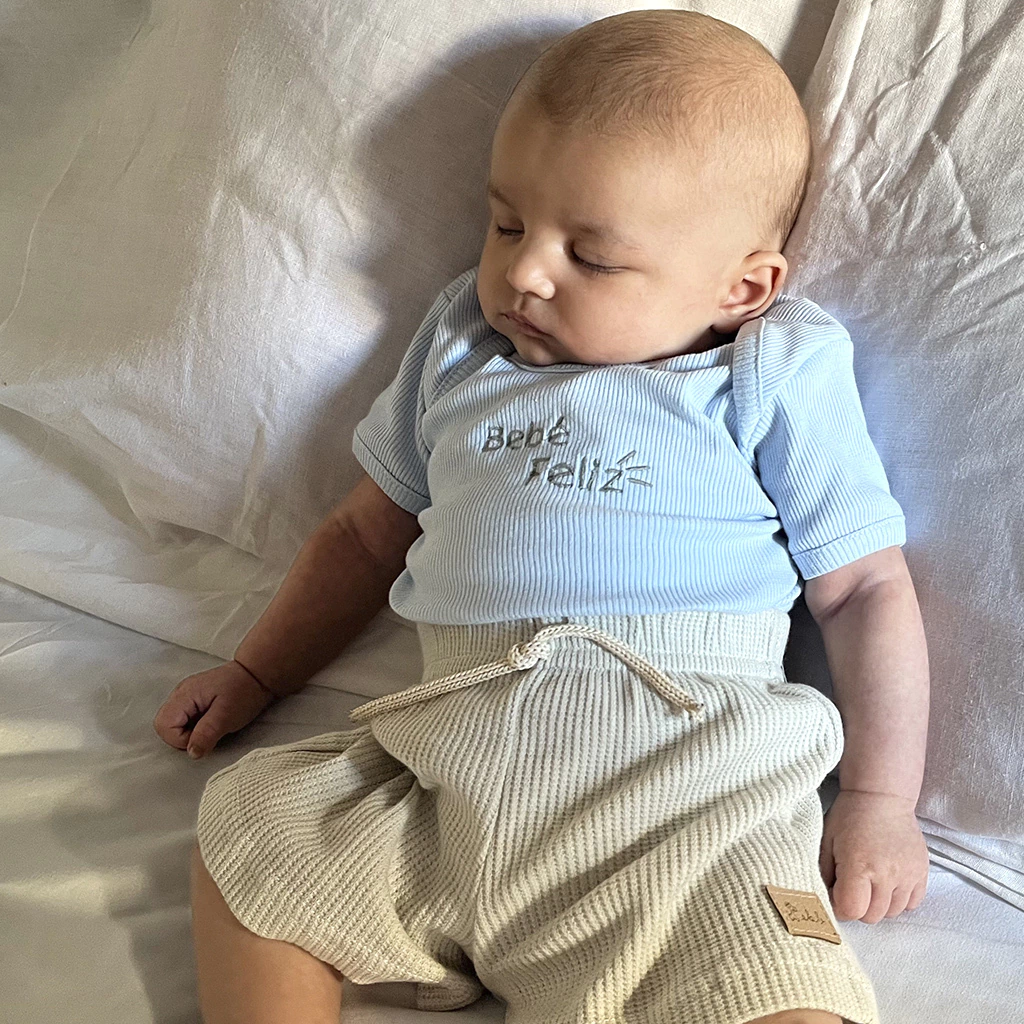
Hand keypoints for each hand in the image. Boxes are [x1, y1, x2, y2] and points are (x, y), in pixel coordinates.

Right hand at [153, 660, 277, 759]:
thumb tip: (191, 753)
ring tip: (211, 725)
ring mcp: (186, 695)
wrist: (258, 675)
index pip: (164, 725)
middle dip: (182, 737)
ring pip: (173, 723)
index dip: (181, 739)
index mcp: (184, 694)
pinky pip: (184, 718)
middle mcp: (180, 693)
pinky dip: (194, 725)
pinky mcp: (194, 699)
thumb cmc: (245, 691)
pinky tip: (211, 720)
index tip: (204, 736)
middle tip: (207, 732)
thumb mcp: (226, 716)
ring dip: (189, 731)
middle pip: (164, 724)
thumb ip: (206, 734)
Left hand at [819, 789, 929, 922]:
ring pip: (893, 913)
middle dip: (858, 908)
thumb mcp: (826, 841)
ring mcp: (908, 875)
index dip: (840, 908)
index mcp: (859, 866)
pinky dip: (899, 900)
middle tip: (852, 888)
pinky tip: (888, 882)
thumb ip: (824, 874)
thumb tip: (825, 899)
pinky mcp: (922, 872)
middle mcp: (886, 875)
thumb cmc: (849, 816)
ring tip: (870, 883)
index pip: (852, 911)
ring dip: (879, 905)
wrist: (881, 797)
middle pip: (872, 916)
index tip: (836, 894)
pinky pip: (912, 903)